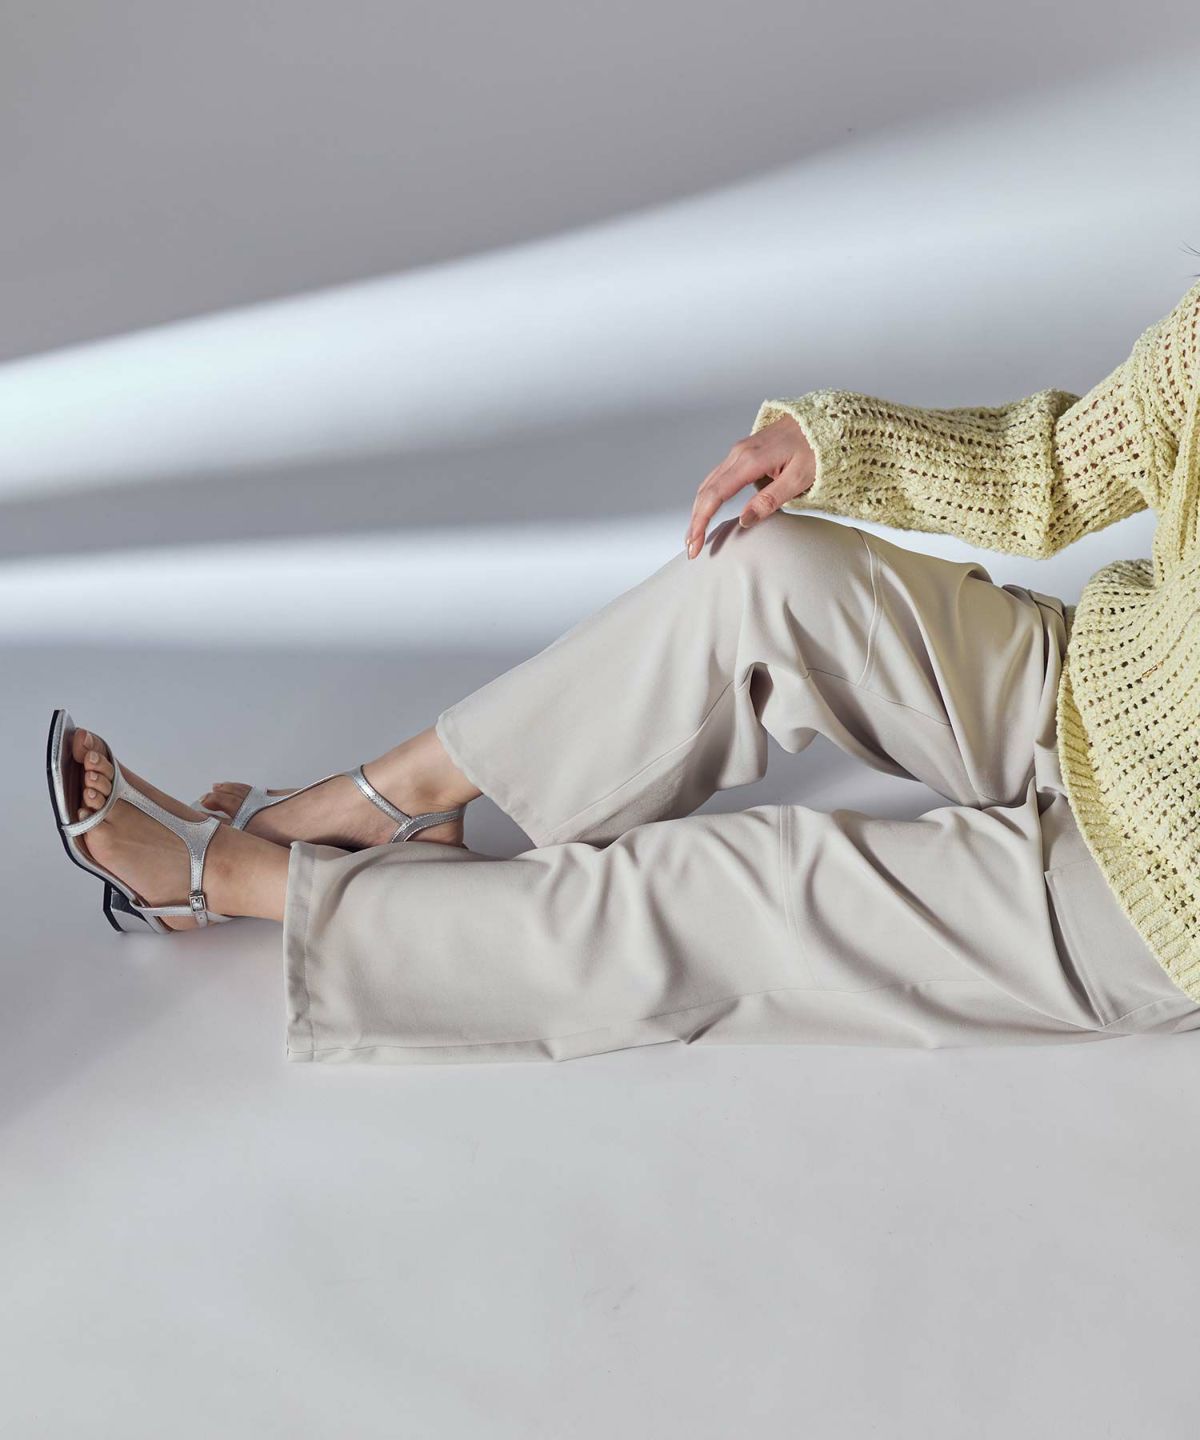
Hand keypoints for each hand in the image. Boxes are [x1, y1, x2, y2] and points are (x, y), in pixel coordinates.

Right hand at [685, 414, 815, 557]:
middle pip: (706, 490)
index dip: (701, 522)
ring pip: (709, 483)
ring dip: (700, 509)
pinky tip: (708, 509)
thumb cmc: (817, 447)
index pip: (715, 495)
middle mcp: (739, 453)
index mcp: (750, 460)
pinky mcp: (744, 452)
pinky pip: (719, 476)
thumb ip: (769, 501)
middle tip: (691, 547)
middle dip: (695, 520)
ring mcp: (740, 450)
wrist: (823, 419)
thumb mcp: (799, 478)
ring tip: (696, 533)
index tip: (696, 544)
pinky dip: (709, 496)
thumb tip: (744, 520)